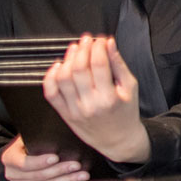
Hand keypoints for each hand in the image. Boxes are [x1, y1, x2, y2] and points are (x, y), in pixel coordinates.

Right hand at [1, 135, 88, 180]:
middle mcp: (12, 175)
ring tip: (82, 175)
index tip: (56, 157)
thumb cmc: (25, 143)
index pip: (25, 163)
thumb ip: (37, 137)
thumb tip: (57, 132)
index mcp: (9, 158)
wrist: (16, 159)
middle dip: (60, 171)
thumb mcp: (26, 136)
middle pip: (39, 176)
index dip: (41, 162)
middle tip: (77, 165)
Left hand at [42, 35, 150, 163]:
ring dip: (68, 59)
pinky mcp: (65, 114)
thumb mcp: (130, 87)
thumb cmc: (126, 113)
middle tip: (86, 40)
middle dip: (83, 48)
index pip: (99, 64)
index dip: (98, 46)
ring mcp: (75, 110)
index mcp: (109, 98)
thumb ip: (119, 64)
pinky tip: (58, 66)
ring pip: (63, 78)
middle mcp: (90, 105)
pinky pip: (51, 93)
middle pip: (79, 68)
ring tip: (75, 50)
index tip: (100, 40)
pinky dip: (50, 77)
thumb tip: (109, 43)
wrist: (118, 140)